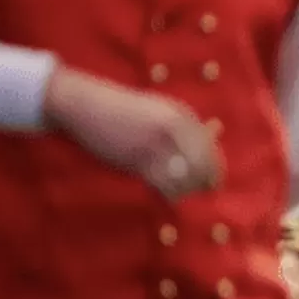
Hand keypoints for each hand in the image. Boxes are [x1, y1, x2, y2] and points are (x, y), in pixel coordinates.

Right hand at [43, 68, 221, 200]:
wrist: (84, 104)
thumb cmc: (122, 109)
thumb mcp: (158, 109)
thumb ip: (183, 126)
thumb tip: (213, 137)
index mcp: (181, 115)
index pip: (210, 149)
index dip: (214, 169)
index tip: (211, 182)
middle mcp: (174, 128)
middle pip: (203, 165)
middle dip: (202, 182)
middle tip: (196, 192)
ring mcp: (156, 143)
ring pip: (185, 177)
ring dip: (184, 189)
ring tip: (177, 193)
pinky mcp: (136, 159)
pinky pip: (163, 184)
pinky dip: (168, 193)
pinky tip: (162, 193)